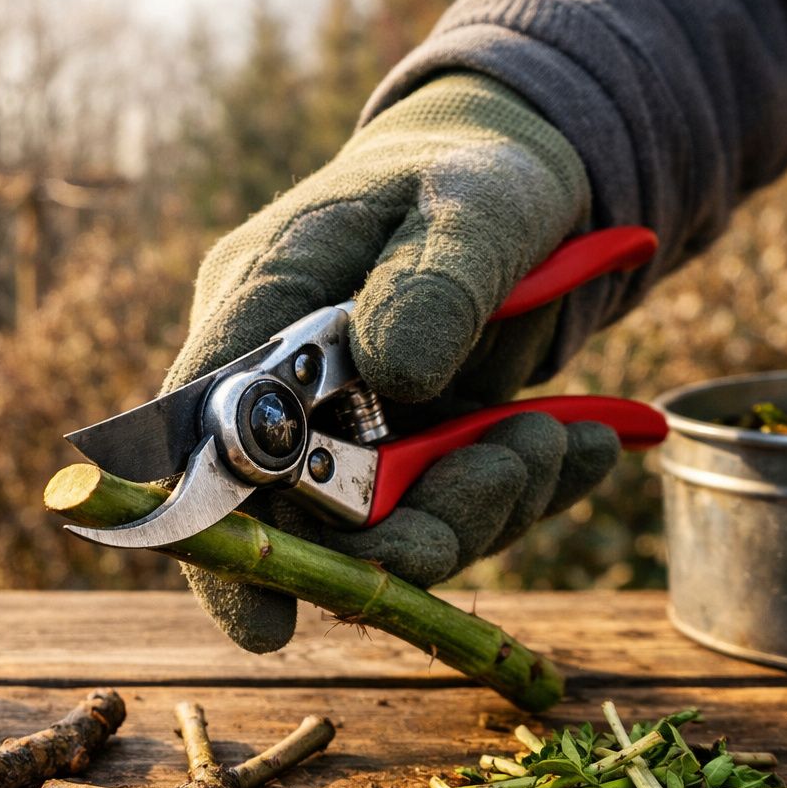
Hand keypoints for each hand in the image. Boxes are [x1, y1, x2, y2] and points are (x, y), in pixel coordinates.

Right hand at [170, 72, 618, 652]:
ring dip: (478, 506)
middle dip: (404, 533)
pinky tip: (581, 443)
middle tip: (506, 476)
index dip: (216, 542)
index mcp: (261, 307)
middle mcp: (286, 387)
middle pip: (298, 515)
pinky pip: (448, 513)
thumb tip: (395, 372)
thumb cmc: (478, 170)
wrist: (526, 176)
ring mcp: (345, 431)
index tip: (268, 617)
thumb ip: (436, 279)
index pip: (205, 438)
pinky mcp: (406, 457)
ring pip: (382, 531)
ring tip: (554, 438)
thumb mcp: (477, 201)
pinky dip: (520, 495)